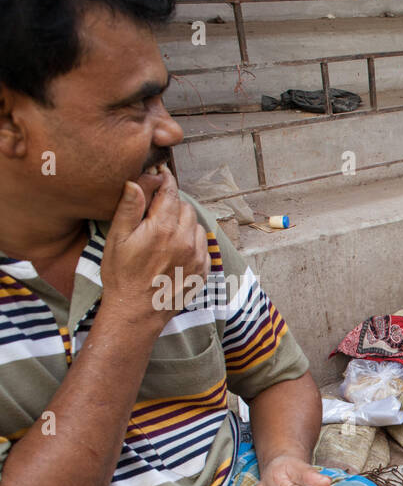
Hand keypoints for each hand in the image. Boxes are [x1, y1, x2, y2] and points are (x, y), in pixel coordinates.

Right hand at [99, 165, 210, 333]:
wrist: (137, 311)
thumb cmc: (122, 275)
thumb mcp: (117, 239)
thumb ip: (128, 208)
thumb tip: (135, 182)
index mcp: (163, 228)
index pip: (170, 192)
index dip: (165, 180)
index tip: (161, 173)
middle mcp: (185, 240)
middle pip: (185, 207)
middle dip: (172, 204)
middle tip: (156, 211)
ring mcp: (197, 256)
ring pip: (195, 225)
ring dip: (183, 223)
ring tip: (164, 232)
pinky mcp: (203, 270)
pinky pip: (202, 246)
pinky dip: (191, 242)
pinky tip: (175, 249)